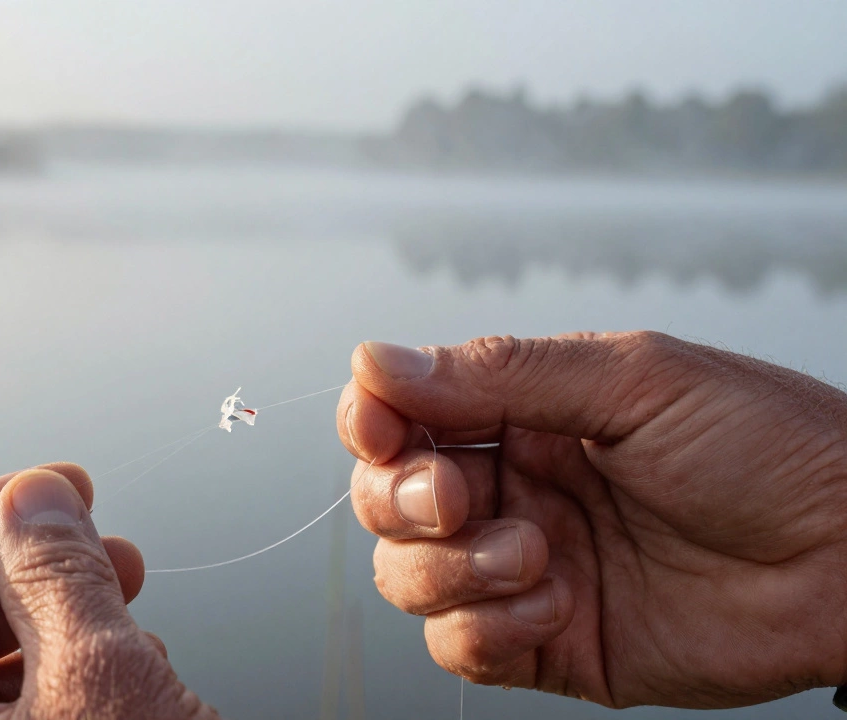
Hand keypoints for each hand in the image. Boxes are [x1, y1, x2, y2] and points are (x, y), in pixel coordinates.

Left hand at [0, 464, 218, 719]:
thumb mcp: (96, 677)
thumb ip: (56, 572)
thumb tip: (34, 496)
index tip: (51, 484)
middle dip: (35, 570)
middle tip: (102, 542)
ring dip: (63, 624)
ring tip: (127, 607)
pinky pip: (15, 719)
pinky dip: (68, 684)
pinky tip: (129, 674)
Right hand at [337, 332, 846, 708]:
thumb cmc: (768, 447)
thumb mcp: (632, 381)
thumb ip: (498, 374)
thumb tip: (372, 360)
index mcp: (524, 413)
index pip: (402, 414)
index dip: (370, 422)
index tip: (378, 429)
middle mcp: (513, 489)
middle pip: (385, 500)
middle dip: (404, 501)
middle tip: (459, 496)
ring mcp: (524, 569)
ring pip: (407, 577)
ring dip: (450, 570)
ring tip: (536, 555)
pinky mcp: (550, 644)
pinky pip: (460, 648)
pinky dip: (485, 628)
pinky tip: (555, 600)